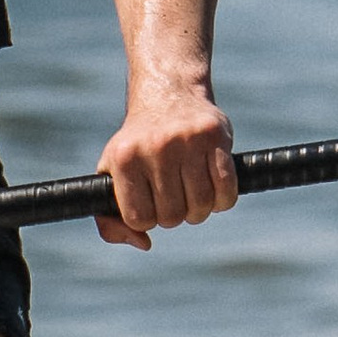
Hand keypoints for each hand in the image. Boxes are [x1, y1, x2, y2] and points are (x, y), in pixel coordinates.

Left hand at [95, 81, 236, 248]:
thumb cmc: (138, 145)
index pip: (139, 219)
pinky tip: (214, 188)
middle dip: (175, 214)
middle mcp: (155, 147)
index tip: (150, 204)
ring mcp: (187, 140)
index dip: (148, 219)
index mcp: (124, 158)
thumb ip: (110, 219)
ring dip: (199, 209)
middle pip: (172, 216)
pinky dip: (223, 200)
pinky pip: (226, 191)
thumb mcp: (111, 174)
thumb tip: (143, 244)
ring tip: (192, 192)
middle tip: (174, 194)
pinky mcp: (215, 136)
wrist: (168, 93)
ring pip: (201, 207)